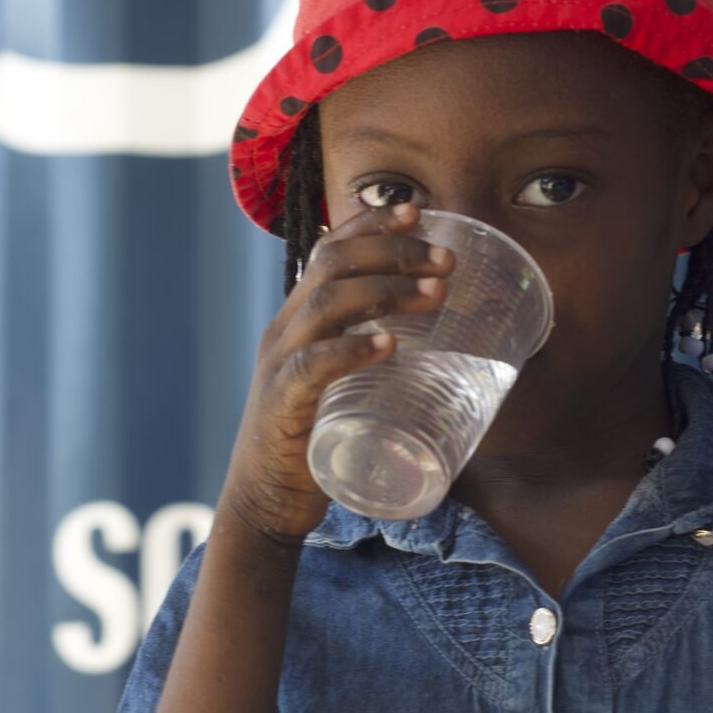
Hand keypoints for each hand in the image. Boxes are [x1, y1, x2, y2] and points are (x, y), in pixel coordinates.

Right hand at [216, 197, 454, 546]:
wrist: (266, 502)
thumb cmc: (312, 440)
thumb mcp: (341, 383)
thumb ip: (370, 354)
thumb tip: (434, 340)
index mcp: (298, 319)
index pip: (328, 250)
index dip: (370, 225)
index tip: (418, 211)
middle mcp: (285, 331)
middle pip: (333, 265)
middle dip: (394, 253)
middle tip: (447, 262)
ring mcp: (280, 365)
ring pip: (328, 305)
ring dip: (387, 292)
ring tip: (436, 295)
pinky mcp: (282, 405)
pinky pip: (313, 366)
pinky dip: (352, 350)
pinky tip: (388, 345)